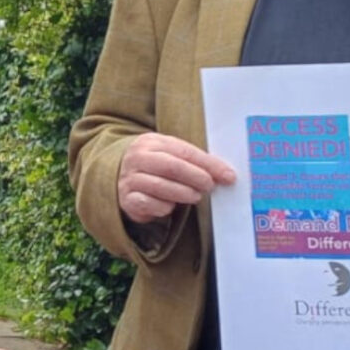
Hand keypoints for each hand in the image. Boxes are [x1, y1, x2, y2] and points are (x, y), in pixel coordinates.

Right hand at [117, 132, 235, 224]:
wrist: (122, 177)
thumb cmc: (156, 166)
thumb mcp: (171, 155)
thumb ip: (196, 162)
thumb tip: (227, 174)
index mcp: (151, 142)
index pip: (184, 151)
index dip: (208, 164)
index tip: (228, 175)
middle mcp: (137, 158)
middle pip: (172, 166)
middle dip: (196, 177)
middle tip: (209, 186)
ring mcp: (129, 178)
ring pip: (160, 186)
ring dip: (183, 193)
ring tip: (195, 197)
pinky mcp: (126, 199)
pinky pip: (148, 204)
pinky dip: (164, 207)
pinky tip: (171, 206)